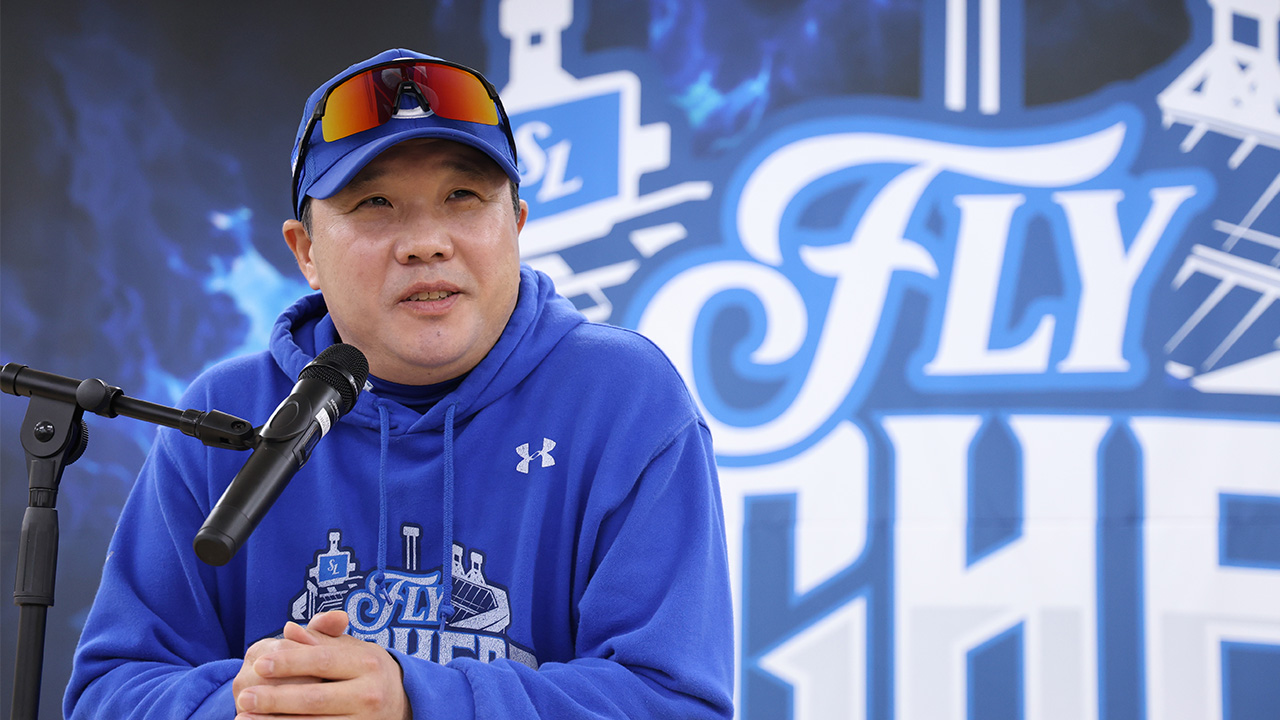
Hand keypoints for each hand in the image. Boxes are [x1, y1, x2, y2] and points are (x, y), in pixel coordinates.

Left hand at [232, 611, 410, 718]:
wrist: (401, 701)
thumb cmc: (366, 669)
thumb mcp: (351, 648)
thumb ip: (320, 639)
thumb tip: (289, 630)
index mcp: (368, 662)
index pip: (323, 661)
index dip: (290, 662)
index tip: (259, 662)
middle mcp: (369, 693)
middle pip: (315, 697)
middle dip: (276, 699)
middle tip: (245, 697)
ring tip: (245, 719)